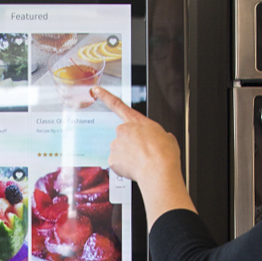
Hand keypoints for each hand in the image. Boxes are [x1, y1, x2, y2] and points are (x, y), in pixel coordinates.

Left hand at [95, 87, 195, 227]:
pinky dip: (124, 167)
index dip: (104, 95)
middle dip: (130, 145)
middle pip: (122, 137)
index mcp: (136, 121)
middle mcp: (122, 130)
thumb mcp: (166, 136)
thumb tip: (156, 140)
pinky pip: (117, 163)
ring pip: (120, 151)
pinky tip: (135, 169)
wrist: (159, 170)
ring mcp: (115, 144)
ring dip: (128, 157)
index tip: (95, 90)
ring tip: (142, 162)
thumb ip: (155, 134)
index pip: (117, 104)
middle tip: (143, 154)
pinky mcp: (112, 159)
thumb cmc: (164, 153)